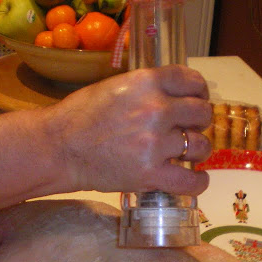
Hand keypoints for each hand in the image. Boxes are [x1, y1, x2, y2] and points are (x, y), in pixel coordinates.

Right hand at [42, 64, 211, 195]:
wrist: (59, 147)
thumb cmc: (81, 116)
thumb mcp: (116, 87)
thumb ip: (147, 89)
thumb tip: (173, 97)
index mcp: (147, 82)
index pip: (191, 80)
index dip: (199, 92)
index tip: (196, 100)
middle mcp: (156, 109)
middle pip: (202, 113)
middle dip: (198, 121)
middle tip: (188, 129)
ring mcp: (155, 143)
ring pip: (201, 145)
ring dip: (198, 150)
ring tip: (188, 154)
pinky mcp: (151, 174)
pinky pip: (191, 180)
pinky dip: (198, 181)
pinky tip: (195, 179)